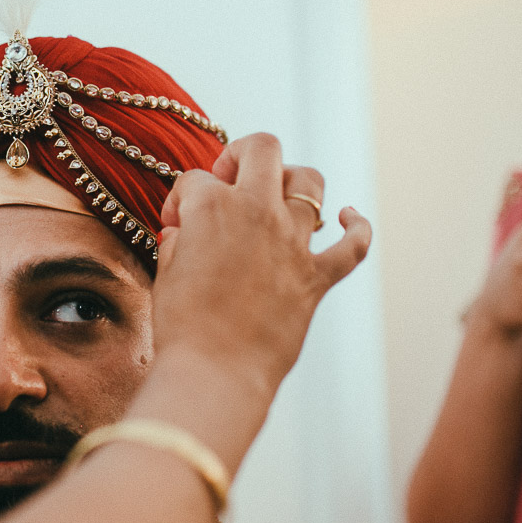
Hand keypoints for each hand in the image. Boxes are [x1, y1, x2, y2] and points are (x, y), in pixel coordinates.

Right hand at [152, 133, 370, 394]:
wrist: (214, 374)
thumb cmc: (181, 328)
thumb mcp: (165, 274)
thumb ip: (178, 242)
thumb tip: (185, 232)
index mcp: (211, 207)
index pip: (194, 181)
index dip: (180, 201)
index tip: (176, 226)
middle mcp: (256, 211)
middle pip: (263, 149)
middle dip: (242, 155)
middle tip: (228, 180)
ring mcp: (292, 242)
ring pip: (309, 182)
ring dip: (292, 181)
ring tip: (276, 197)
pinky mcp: (317, 277)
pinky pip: (354, 244)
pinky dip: (356, 227)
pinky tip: (348, 217)